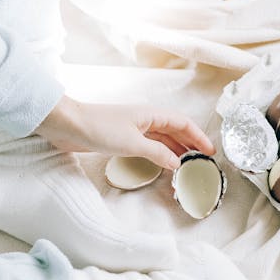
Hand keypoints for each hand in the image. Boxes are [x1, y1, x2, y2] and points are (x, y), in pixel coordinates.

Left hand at [34, 95, 215, 169]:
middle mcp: (145, 119)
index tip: (210, 152)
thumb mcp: (132, 144)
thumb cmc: (99, 128)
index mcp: (151, 114)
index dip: (198, 137)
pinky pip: (150, 145)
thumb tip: (177, 164)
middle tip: (204, 161)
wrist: (68, 125)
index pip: (182, 123)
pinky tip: (165, 163)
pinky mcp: (123, 137)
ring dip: (176, 150)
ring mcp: (134, 128)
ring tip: (189, 164)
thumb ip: (157, 154)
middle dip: (190, 144)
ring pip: (163, 138)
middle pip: (175, 130)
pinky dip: (161, 154)